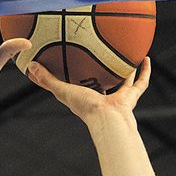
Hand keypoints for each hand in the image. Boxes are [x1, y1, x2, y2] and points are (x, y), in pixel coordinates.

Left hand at [26, 57, 151, 121]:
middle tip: (101, 58)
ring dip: (126, 71)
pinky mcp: (131, 97)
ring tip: (128, 56)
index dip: (75, 78)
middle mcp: (103, 98)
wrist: (108, 119)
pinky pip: (140, 83)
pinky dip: (144, 72)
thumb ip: (47, 79)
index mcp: (86, 98)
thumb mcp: (63, 90)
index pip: (79, 87)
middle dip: (102, 74)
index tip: (71, 66)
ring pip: (124, 83)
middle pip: (102, 84)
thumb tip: (30, 66)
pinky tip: (145, 57)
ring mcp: (118, 98)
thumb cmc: (85, 108)